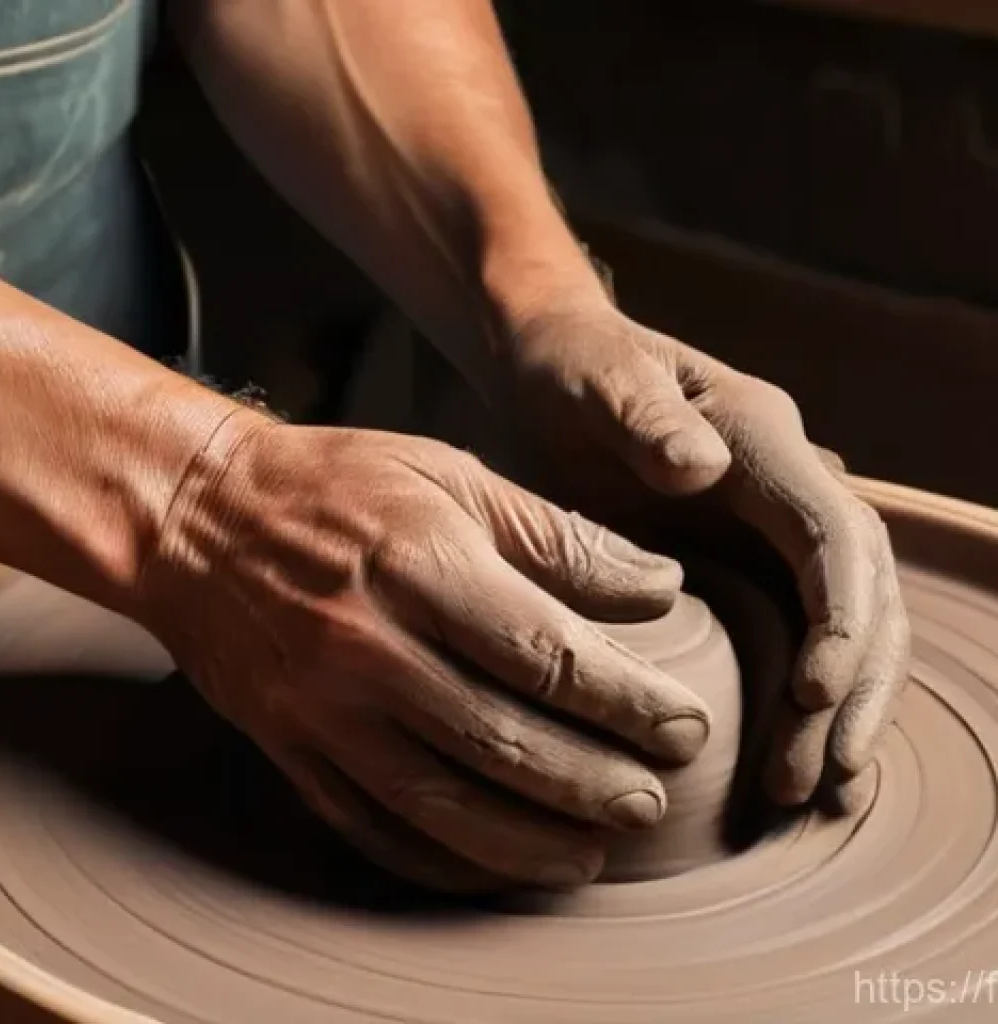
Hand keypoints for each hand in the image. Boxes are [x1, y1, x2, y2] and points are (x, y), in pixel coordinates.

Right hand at [138, 415, 710, 890]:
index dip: (629, 702)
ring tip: (596, 850)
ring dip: (532, 839)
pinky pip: (375, 825)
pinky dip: (444, 858)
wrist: (195, 517)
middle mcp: (370, 648)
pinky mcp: (292, 747)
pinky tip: (498, 864)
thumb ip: (557, 536)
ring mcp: (324, 709)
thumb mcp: (451, 474)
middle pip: (506, 741)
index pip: (548, 656)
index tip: (683, 726)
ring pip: (445, 802)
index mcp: (420, 564)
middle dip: (596, 782)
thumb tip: (658, 586)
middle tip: (655, 799)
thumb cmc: (334, 482)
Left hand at [502, 298, 910, 810]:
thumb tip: (703, 469)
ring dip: (842, 713)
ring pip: (846, 626)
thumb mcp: (595, 380)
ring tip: (820, 797)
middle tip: (819, 779)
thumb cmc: (571, 369)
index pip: (833, 534)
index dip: (839, 617)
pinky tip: (802, 767)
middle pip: (864, 593)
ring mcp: (774, 526)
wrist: (559, 366)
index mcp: (762, 438)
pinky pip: (801, 636)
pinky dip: (812, 704)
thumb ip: (641, 415)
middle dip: (852, 688)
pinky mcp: (749, 561)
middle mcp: (788, 485)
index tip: (815, 696)